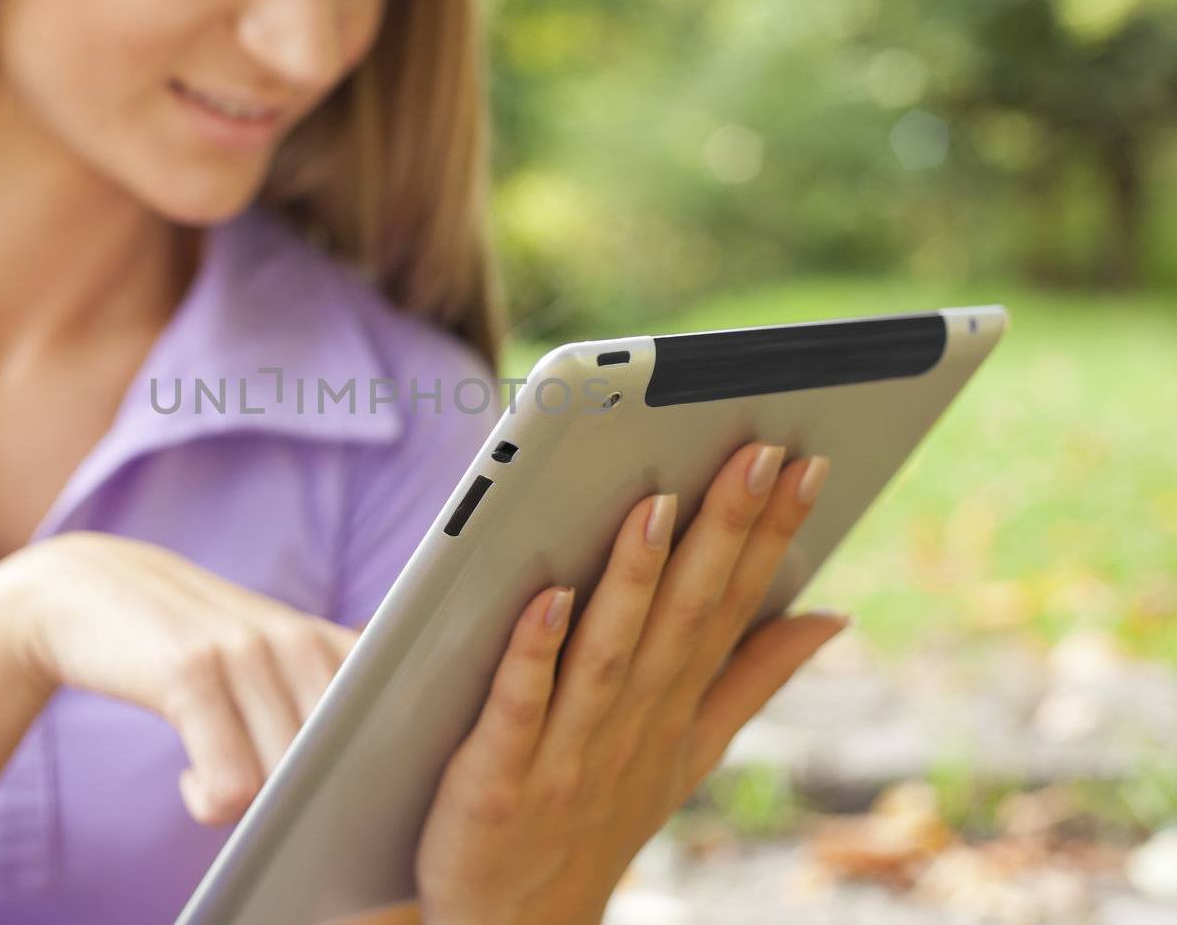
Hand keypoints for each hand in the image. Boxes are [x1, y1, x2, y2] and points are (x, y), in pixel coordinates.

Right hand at [0, 532, 358, 825]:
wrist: (83, 590)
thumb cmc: (184, 645)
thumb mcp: (259, 655)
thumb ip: (315, 693)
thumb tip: (366, 774)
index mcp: (322, 641)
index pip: (387, 719)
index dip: (374, 768)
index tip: (348, 795)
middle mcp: (295, 640)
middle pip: (340, 763)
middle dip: (310, 801)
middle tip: (268, 804)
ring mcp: (244, 653)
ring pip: (288, 780)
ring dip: (254, 808)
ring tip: (219, 784)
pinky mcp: (190, 674)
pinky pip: (230, 786)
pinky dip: (210, 804)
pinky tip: (190, 783)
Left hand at [413, 442, 845, 923]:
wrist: (513, 924)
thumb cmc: (597, 816)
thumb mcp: (690, 752)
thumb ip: (753, 679)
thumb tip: (832, 614)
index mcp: (674, 706)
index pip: (731, 604)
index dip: (769, 534)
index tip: (805, 460)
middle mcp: (631, 723)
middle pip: (683, 616)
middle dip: (722, 532)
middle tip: (758, 451)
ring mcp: (566, 753)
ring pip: (607, 653)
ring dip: (634, 582)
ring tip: (657, 503)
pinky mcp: (497, 779)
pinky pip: (517, 709)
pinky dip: (532, 657)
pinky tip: (546, 598)